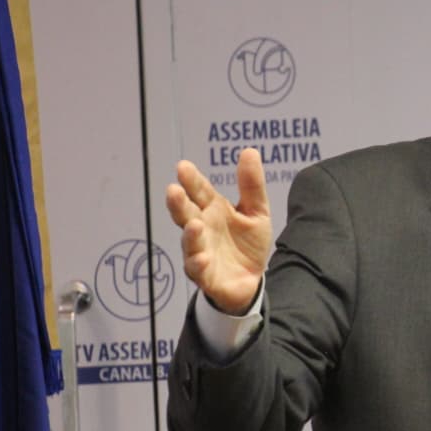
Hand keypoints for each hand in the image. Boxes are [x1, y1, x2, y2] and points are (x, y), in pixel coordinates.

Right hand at [165, 148, 270, 313]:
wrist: (251, 279)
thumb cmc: (247, 243)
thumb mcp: (257, 211)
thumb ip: (252, 185)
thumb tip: (249, 150)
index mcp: (212, 210)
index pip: (199, 192)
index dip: (191, 180)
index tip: (183, 167)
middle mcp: (201, 229)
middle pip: (186, 214)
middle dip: (178, 204)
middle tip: (173, 190)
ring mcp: (200, 252)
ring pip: (190, 243)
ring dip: (191, 234)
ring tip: (194, 224)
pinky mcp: (205, 276)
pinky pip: (198, 270)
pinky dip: (199, 264)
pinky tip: (203, 257)